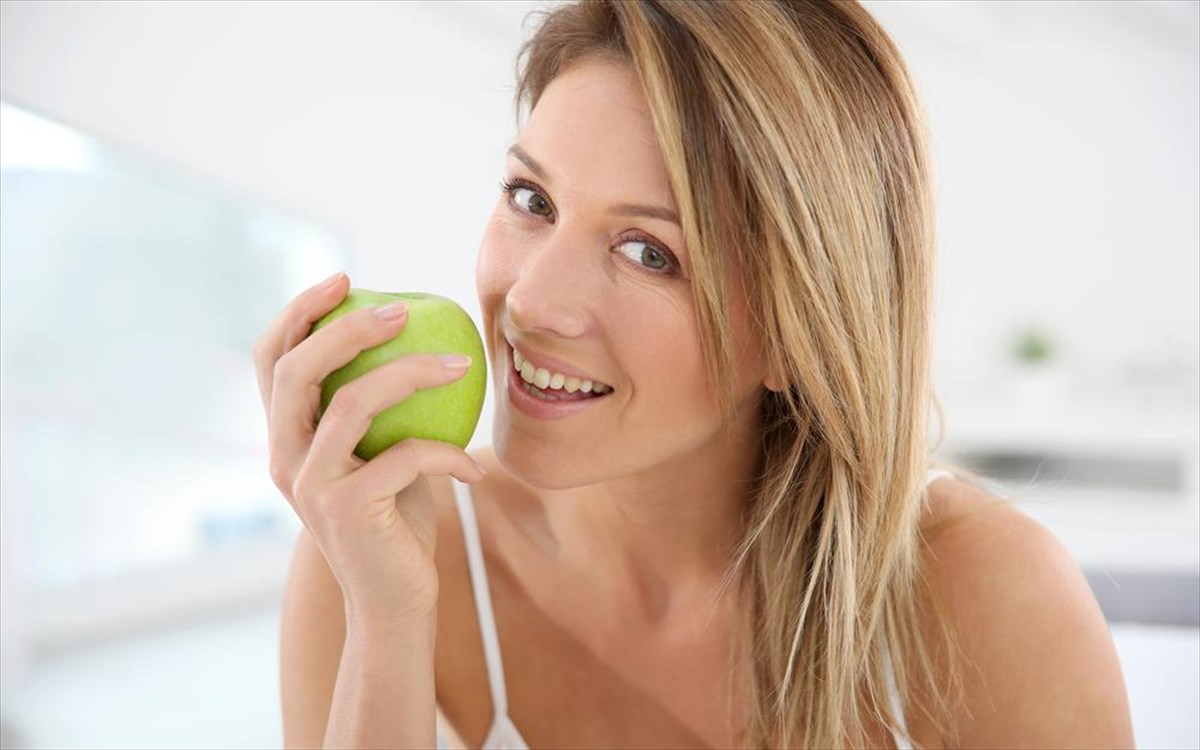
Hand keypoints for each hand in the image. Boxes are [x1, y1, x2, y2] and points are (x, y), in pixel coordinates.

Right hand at [253, 272, 485, 622]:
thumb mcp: (385, 454)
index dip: (298, 312)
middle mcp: (283, 457)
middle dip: (347, 326)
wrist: (395, 602)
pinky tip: (474, 468)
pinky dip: (447, 454)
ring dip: (412, 373)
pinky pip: (405, 457)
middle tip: (402, 308)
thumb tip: (422, 338)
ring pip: (352, 403)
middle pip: (297, 369)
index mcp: (285, 437)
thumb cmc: (397, 520)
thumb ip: (383, 410)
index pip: (271, 359)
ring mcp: (308, 485)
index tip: (346, 280)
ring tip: (462, 363)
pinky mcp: (345, 510)